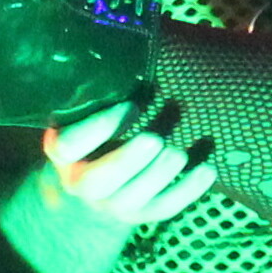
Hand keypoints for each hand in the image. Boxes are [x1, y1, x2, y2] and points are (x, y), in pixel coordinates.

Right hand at [39, 97, 218, 231]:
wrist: (99, 179)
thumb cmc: (99, 128)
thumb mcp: (89, 111)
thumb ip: (102, 94)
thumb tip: (136, 57)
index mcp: (64, 152)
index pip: (69, 146)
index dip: (99, 127)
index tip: (131, 106)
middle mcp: (81, 183)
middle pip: (98, 181)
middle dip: (128, 160)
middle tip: (155, 139)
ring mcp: (111, 204)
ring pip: (132, 200)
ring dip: (159, 175)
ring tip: (178, 153)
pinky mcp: (141, 215)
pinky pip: (164, 208)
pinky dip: (188, 191)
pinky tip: (207, 169)